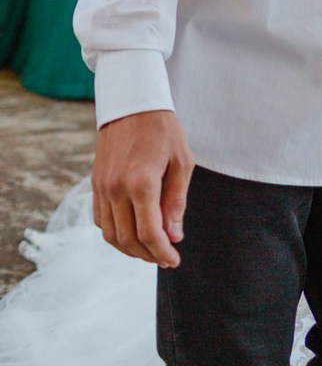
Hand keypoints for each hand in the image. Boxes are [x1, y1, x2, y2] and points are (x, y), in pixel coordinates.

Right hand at [92, 110, 194, 266]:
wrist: (132, 104)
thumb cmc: (163, 131)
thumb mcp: (181, 162)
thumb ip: (176, 202)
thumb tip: (174, 237)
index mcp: (141, 182)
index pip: (149, 232)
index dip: (162, 252)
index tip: (174, 260)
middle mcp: (116, 189)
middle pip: (128, 239)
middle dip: (148, 255)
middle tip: (165, 259)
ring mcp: (102, 188)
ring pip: (111, 235)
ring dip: (130, 249)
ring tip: (150, 250)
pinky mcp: (96, 184)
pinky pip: (101, 221)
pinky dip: (115, 234)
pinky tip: (132, 233)